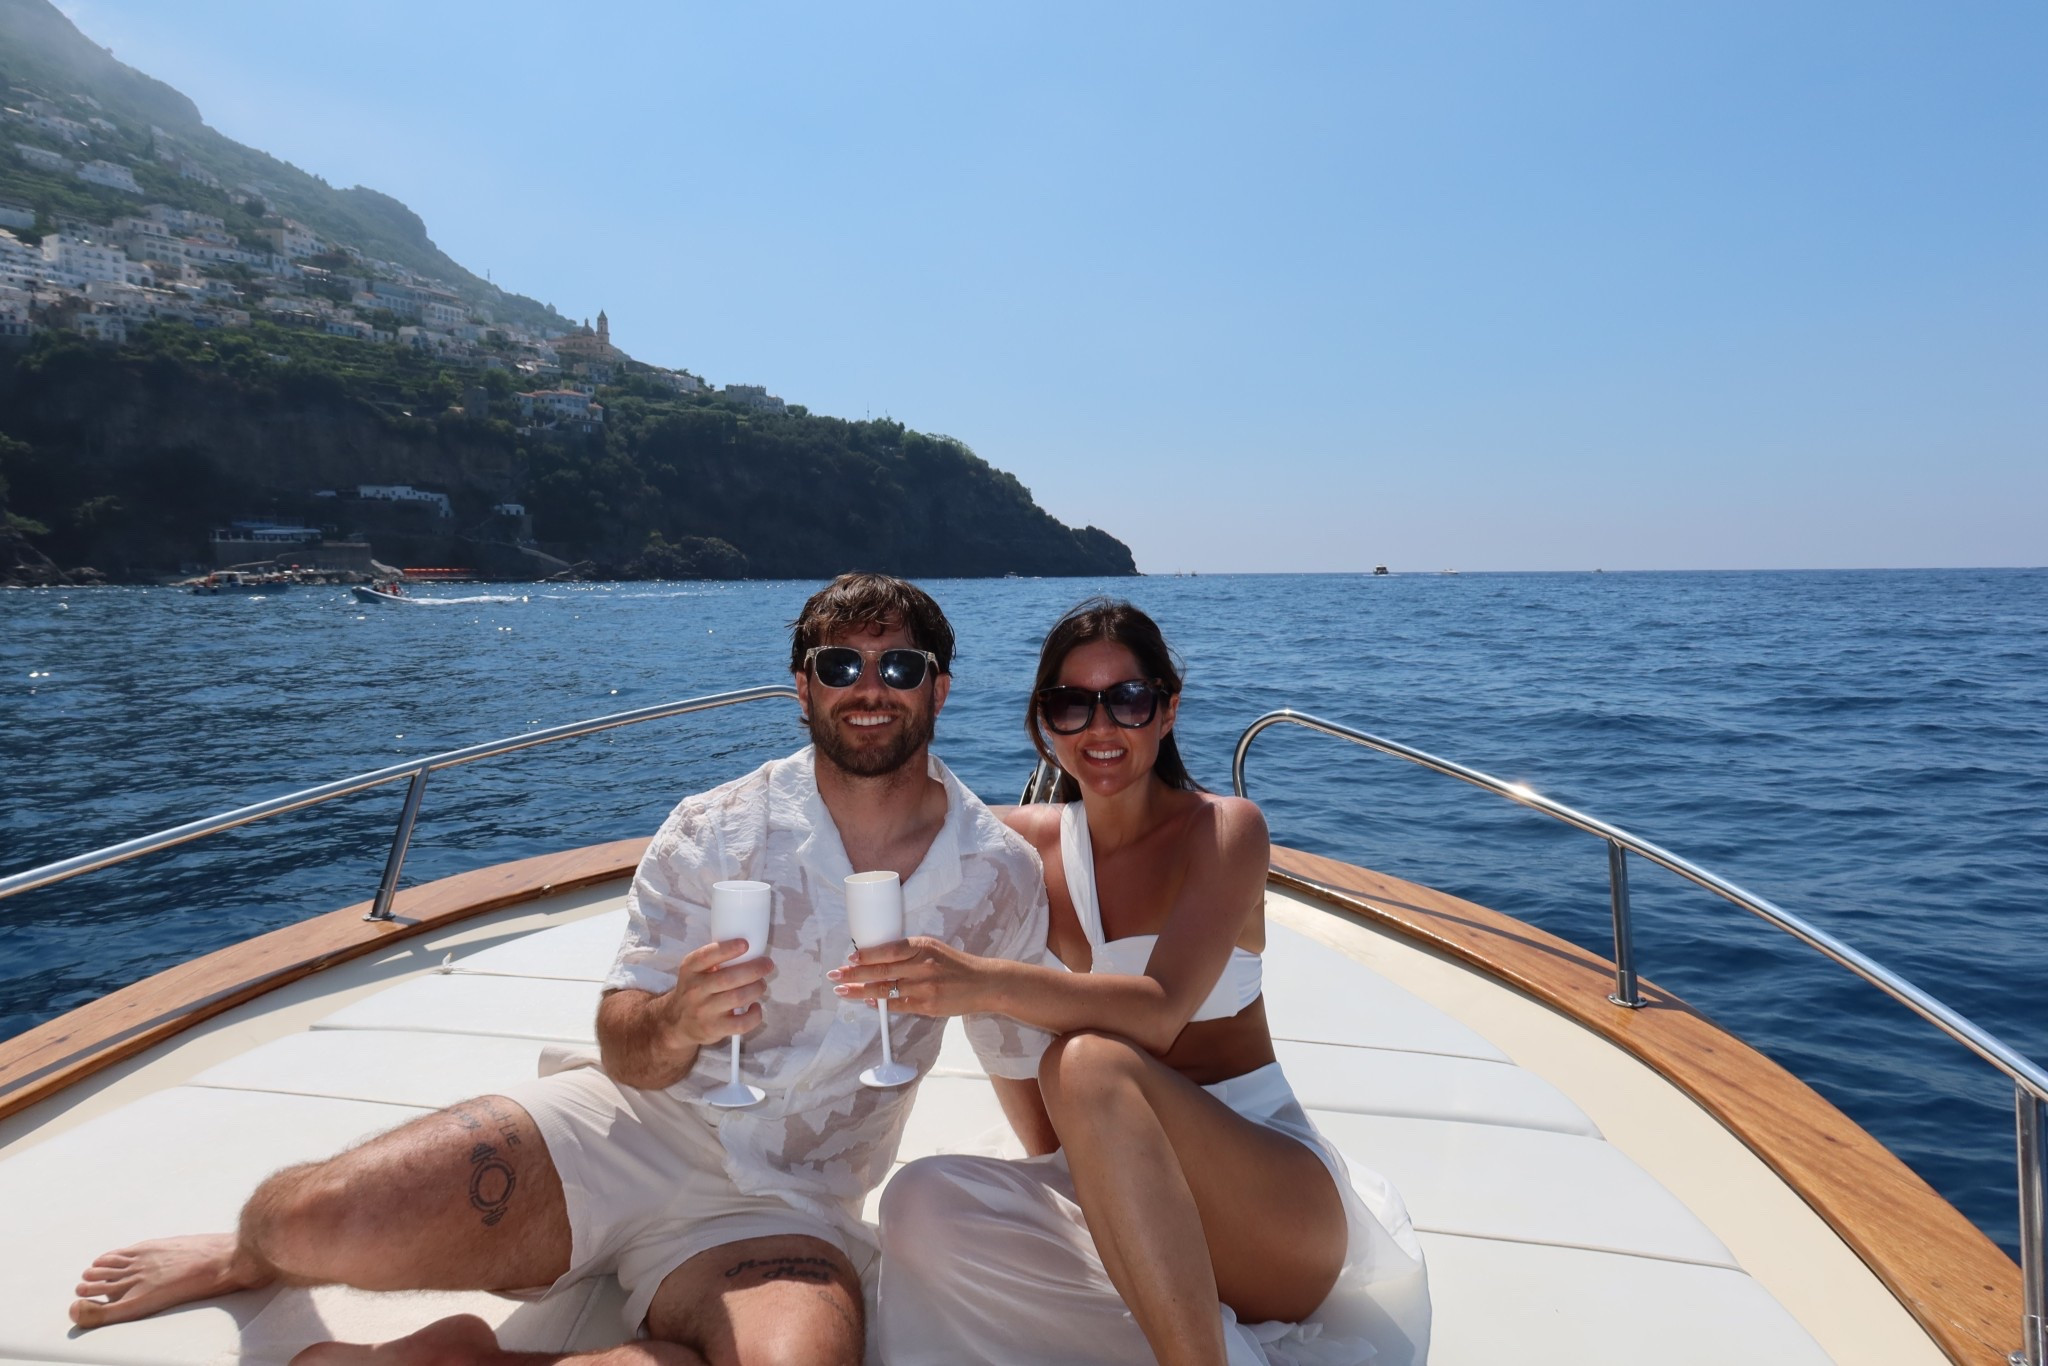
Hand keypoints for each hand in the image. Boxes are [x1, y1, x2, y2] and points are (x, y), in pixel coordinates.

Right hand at [661, 938, 772, 1045]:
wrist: (677, 1023)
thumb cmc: (695, 991)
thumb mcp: (695, 971)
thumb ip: (714, 959)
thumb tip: (749, 949)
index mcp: (690, 969)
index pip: (707, 956)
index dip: (728, 949)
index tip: (745, 944)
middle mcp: (695, 990)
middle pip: (729, 978)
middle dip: (754, 969)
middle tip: (766, 964)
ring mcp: (704, 1011)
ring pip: (738, 997)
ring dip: (756, 988)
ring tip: (761, 984)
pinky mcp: (714, 1029)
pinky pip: (741, 1023)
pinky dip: (755, 1015)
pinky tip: (755, 1007)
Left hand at [828, 936, 989, 1016]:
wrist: (983, 983)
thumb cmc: (955, 964)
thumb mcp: (933, 948)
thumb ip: (909, 951)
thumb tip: (877, 956)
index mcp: (923, 946)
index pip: (888, 950)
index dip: (866, 955)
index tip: (849, 958)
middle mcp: (922, 966)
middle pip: (881, 970)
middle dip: (854, 974)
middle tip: (836, 975)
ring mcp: (925, 987)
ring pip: (886, 990)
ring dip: (861, 991)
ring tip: (843, 992)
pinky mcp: (928, 1005)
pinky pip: (898, 1005)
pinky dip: (882, 1004)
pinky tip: (869, 1003)